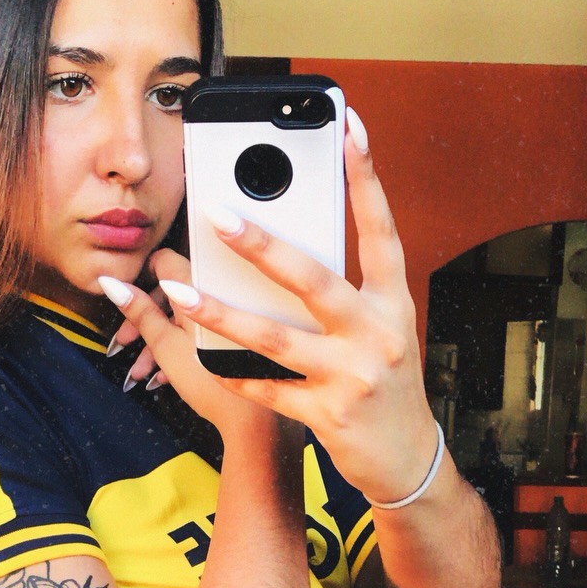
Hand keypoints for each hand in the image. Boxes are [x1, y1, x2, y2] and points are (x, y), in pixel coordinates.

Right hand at [95, 270, 287, 448]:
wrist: (257, 425)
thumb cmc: (212, 385)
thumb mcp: (166, 347)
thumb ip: (139, 312)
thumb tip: (110, 281)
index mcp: (204, 287)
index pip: (164, 261)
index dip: (141, 280)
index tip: (129, 305)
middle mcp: (223, 294)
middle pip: (174, 292)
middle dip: (144, 319)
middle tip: (123, 345)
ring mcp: (234, 317)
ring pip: (187, 317)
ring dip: (158, 341)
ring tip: (140, 375)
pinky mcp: (241, 338)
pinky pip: (206, 332)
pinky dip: (183, 348)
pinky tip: (165, 377)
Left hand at [147, 108, 439, 505]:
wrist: (407, 459)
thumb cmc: (386, 384)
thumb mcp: (381, 330)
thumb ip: (345, 292)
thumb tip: (288, 245)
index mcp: (394, 303)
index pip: (380, 231)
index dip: (366, 180)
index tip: (350, 128)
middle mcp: (378, 335)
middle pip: (314, 280)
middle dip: (263, 246)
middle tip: (217, 214)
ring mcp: (353, 376)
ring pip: (276, 339)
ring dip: (222, 316)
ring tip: (179, 294)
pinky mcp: (328, 415)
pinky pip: (268, 388)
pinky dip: (235, 373)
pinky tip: (205, 358)